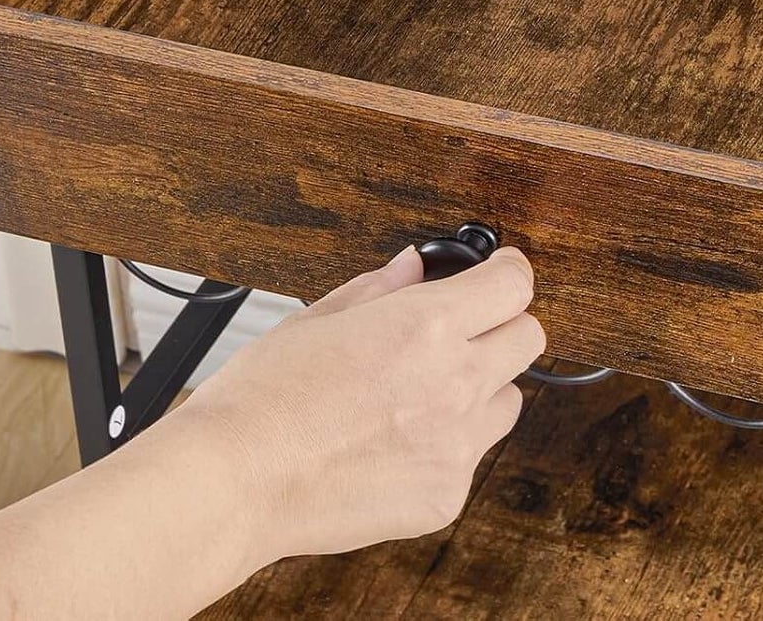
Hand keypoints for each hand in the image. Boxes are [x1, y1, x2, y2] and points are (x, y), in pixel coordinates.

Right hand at [176, 245, 543, 564]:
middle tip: (465, 331)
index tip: (498, 274)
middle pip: (530, 337)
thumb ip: (380, 289)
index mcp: (427, 326)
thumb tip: (414, 266)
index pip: (515, 284)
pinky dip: (448, 447)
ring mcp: (455, 444)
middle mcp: (454, 381)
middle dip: (501, 326)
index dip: (507, 272)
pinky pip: (471, 458)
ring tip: (423, 396)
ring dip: (483, 389)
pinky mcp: (444, 495)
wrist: (233, 483)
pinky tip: (397, 445)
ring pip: (509, 400)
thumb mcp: (318, 318)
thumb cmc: (262, 398)